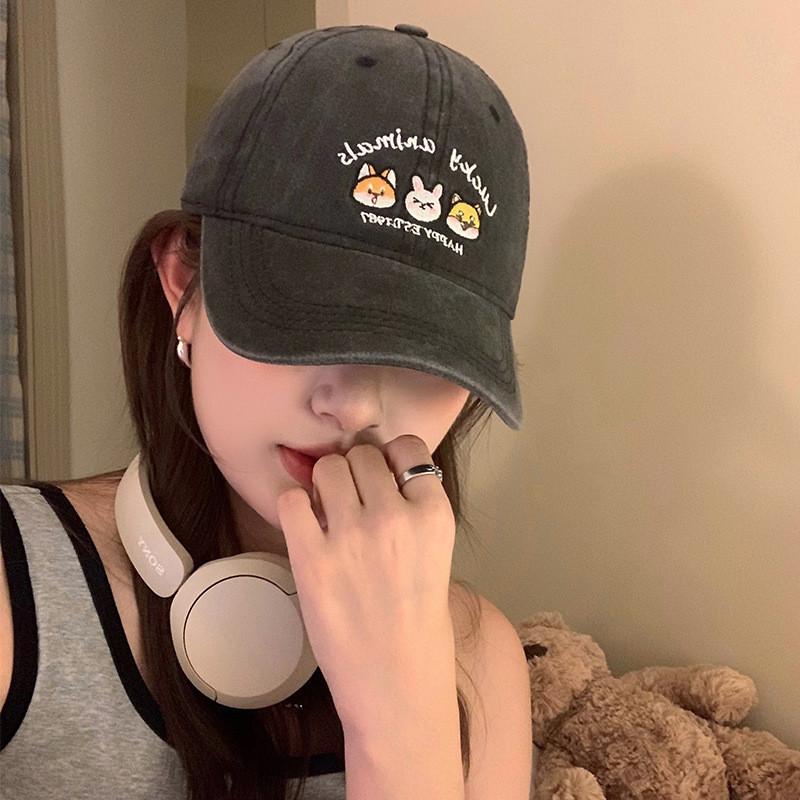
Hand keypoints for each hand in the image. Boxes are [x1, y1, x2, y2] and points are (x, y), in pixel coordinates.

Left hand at [275, 434, 456, 732]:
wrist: (396, 684)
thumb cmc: (420, 622)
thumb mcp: (435, 553)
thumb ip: (411, 510)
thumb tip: (372, 471)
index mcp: (435, 515)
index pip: (408, 446)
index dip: (392, 459)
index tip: (384, 478)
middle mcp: (395, 517)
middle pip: (362, 455)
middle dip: (355, 470)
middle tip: (352, 499)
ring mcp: (352, 537)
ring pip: (327, 469)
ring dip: (324, 484)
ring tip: (329, 513)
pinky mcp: (312, 560)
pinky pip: (292, 500)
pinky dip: (296, 507)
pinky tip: (307, 528)